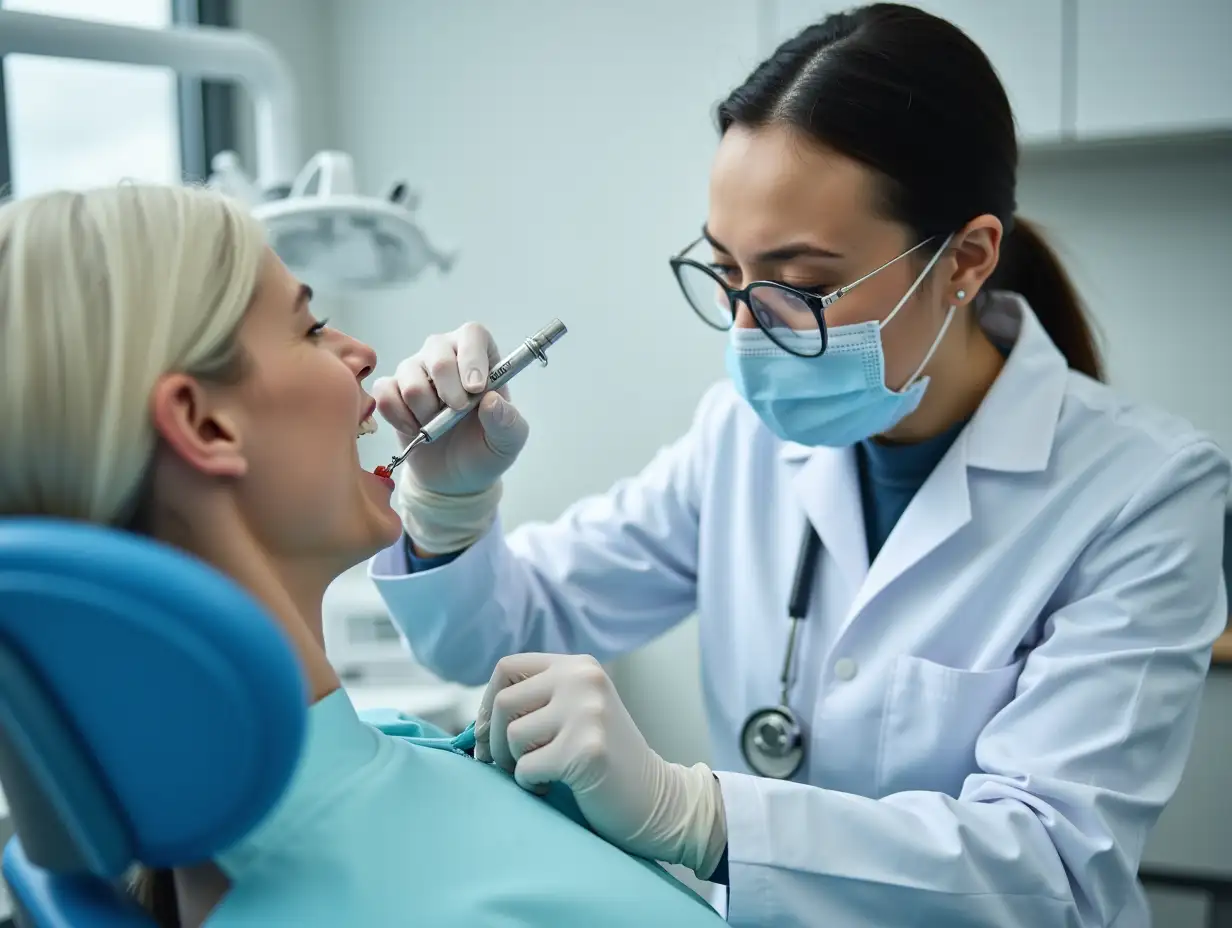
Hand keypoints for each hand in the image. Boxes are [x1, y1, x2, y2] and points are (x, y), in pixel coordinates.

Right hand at [372, 322, 528, 497]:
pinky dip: (399, 416)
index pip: (472, 334)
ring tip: (436, 425)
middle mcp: (446, 355)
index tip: (475, 389)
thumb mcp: (508, 442)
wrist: (453, 478)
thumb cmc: (484, 449)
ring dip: (424, 408)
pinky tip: (414, 429)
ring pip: (410, 375)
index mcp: (480, 358)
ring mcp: (416, 370)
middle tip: (457, 413)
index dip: (472, 357)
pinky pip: (385, 392)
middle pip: (437, 351)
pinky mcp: (391, 389)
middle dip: (447, 388)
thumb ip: (508, 422)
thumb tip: (491, 401)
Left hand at [474, 653, 727, 877]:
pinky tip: (553, 788)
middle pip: (503, 703)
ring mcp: (587, 712)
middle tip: (508, 766)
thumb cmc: (605, 762)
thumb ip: (537, 702)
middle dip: (496, 742)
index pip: (507, 667)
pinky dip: (531, 784)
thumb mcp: (575, 712)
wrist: (658, 800)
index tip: (490, 736)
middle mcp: (583, 679)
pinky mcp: (587, 749)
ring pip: (513, 736)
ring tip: (541, 775)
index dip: (487, 704)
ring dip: (516, 765)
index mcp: (578, 666)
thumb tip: (473, 727)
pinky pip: (526, 768)